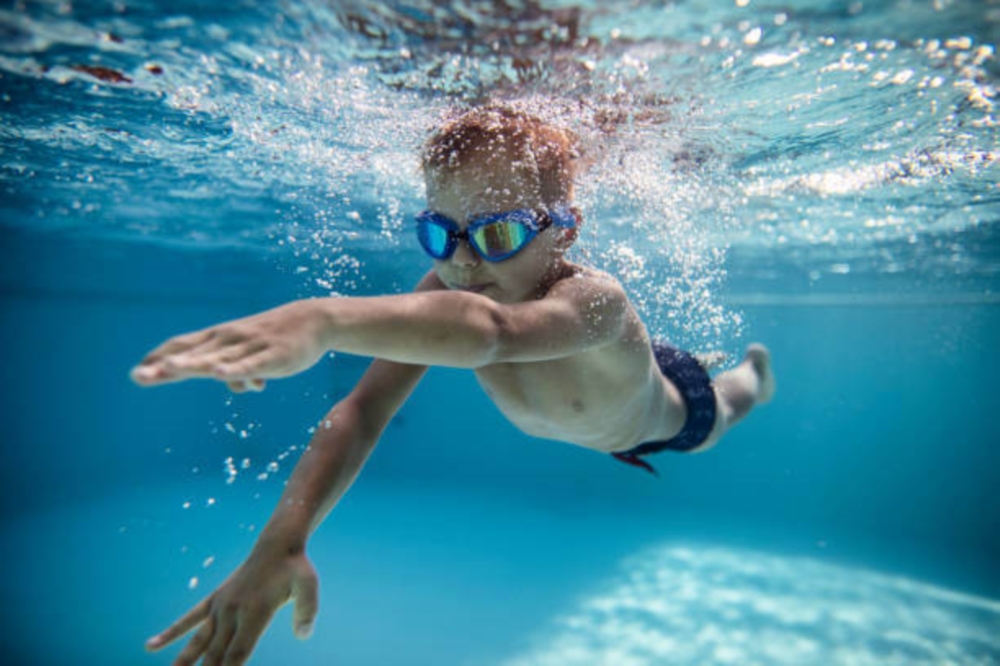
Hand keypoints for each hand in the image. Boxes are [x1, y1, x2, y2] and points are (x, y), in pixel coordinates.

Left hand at [131, 301, 328, 388]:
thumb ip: (237, 369)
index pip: (183, 346)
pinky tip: (220, 375)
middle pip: (192, 353)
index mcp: (220, 338)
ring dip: (192, 364)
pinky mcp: (272, 357)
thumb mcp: (252, 353)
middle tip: (137, 377)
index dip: (159, 358)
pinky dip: (234, 370)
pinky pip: (250, 365)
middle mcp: (228, 340)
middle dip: (164, 366)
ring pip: (216, 359)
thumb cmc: (277, 337)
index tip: (136, 373)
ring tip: (167, 370)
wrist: (314, 320)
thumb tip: (231, 384)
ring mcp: (249, 347)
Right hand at [145, 544, 318, 665]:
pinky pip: (188, 619)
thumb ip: (307, 611)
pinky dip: (170, 633)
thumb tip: (303, 635)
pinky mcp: (214, 600)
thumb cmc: (296, 567)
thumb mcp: (309, 586)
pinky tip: (150, 646)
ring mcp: (220, 606)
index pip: (238, 655)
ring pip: (197, 642)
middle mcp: (232, 613)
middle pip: (215, 655)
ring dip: (183, 663)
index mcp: (254, 613)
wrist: (278, 543)